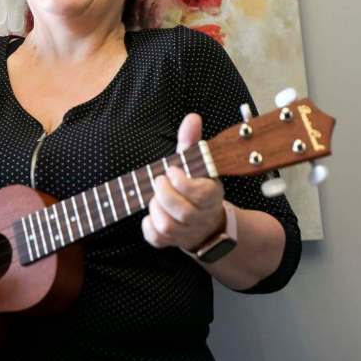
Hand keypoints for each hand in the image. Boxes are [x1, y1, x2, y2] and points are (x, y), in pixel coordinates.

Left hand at [142, 112, 225, 251]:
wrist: (204, 222)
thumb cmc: (195, 186)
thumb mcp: (196, 164)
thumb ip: (192, 142)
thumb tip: (192, 118)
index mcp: (212, 196)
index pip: (201, 194)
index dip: (182, 182)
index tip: (172, 171)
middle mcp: (202, 217)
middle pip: (183, 213)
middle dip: (164, 194)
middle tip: (159, 181)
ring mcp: (187, 233)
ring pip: (168, 227)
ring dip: (156, 209)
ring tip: (156, 198)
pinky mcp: (171, 243)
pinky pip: (156, 239)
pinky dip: (148, 227)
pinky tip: (151, 214)